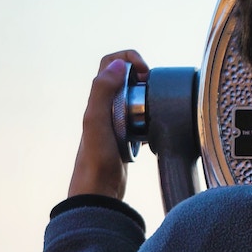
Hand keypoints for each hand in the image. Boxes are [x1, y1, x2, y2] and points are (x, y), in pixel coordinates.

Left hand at [68, 50, 148, 199]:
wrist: (98, 191)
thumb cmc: (96, 159)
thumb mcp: (96, 120)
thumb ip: (103, 90)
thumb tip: (119, 66)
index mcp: (97, 99)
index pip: (111, 62)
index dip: (130, 60)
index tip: (145, 74)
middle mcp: (105, 107)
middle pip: (126, 78)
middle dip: (144, 78)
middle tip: (154, 91)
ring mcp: (116, 122)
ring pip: (137, 98)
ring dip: (149, 99)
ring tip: (156, 111)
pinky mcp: (127, 137)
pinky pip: (142, 119)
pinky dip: (151, 119)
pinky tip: (153, 132)